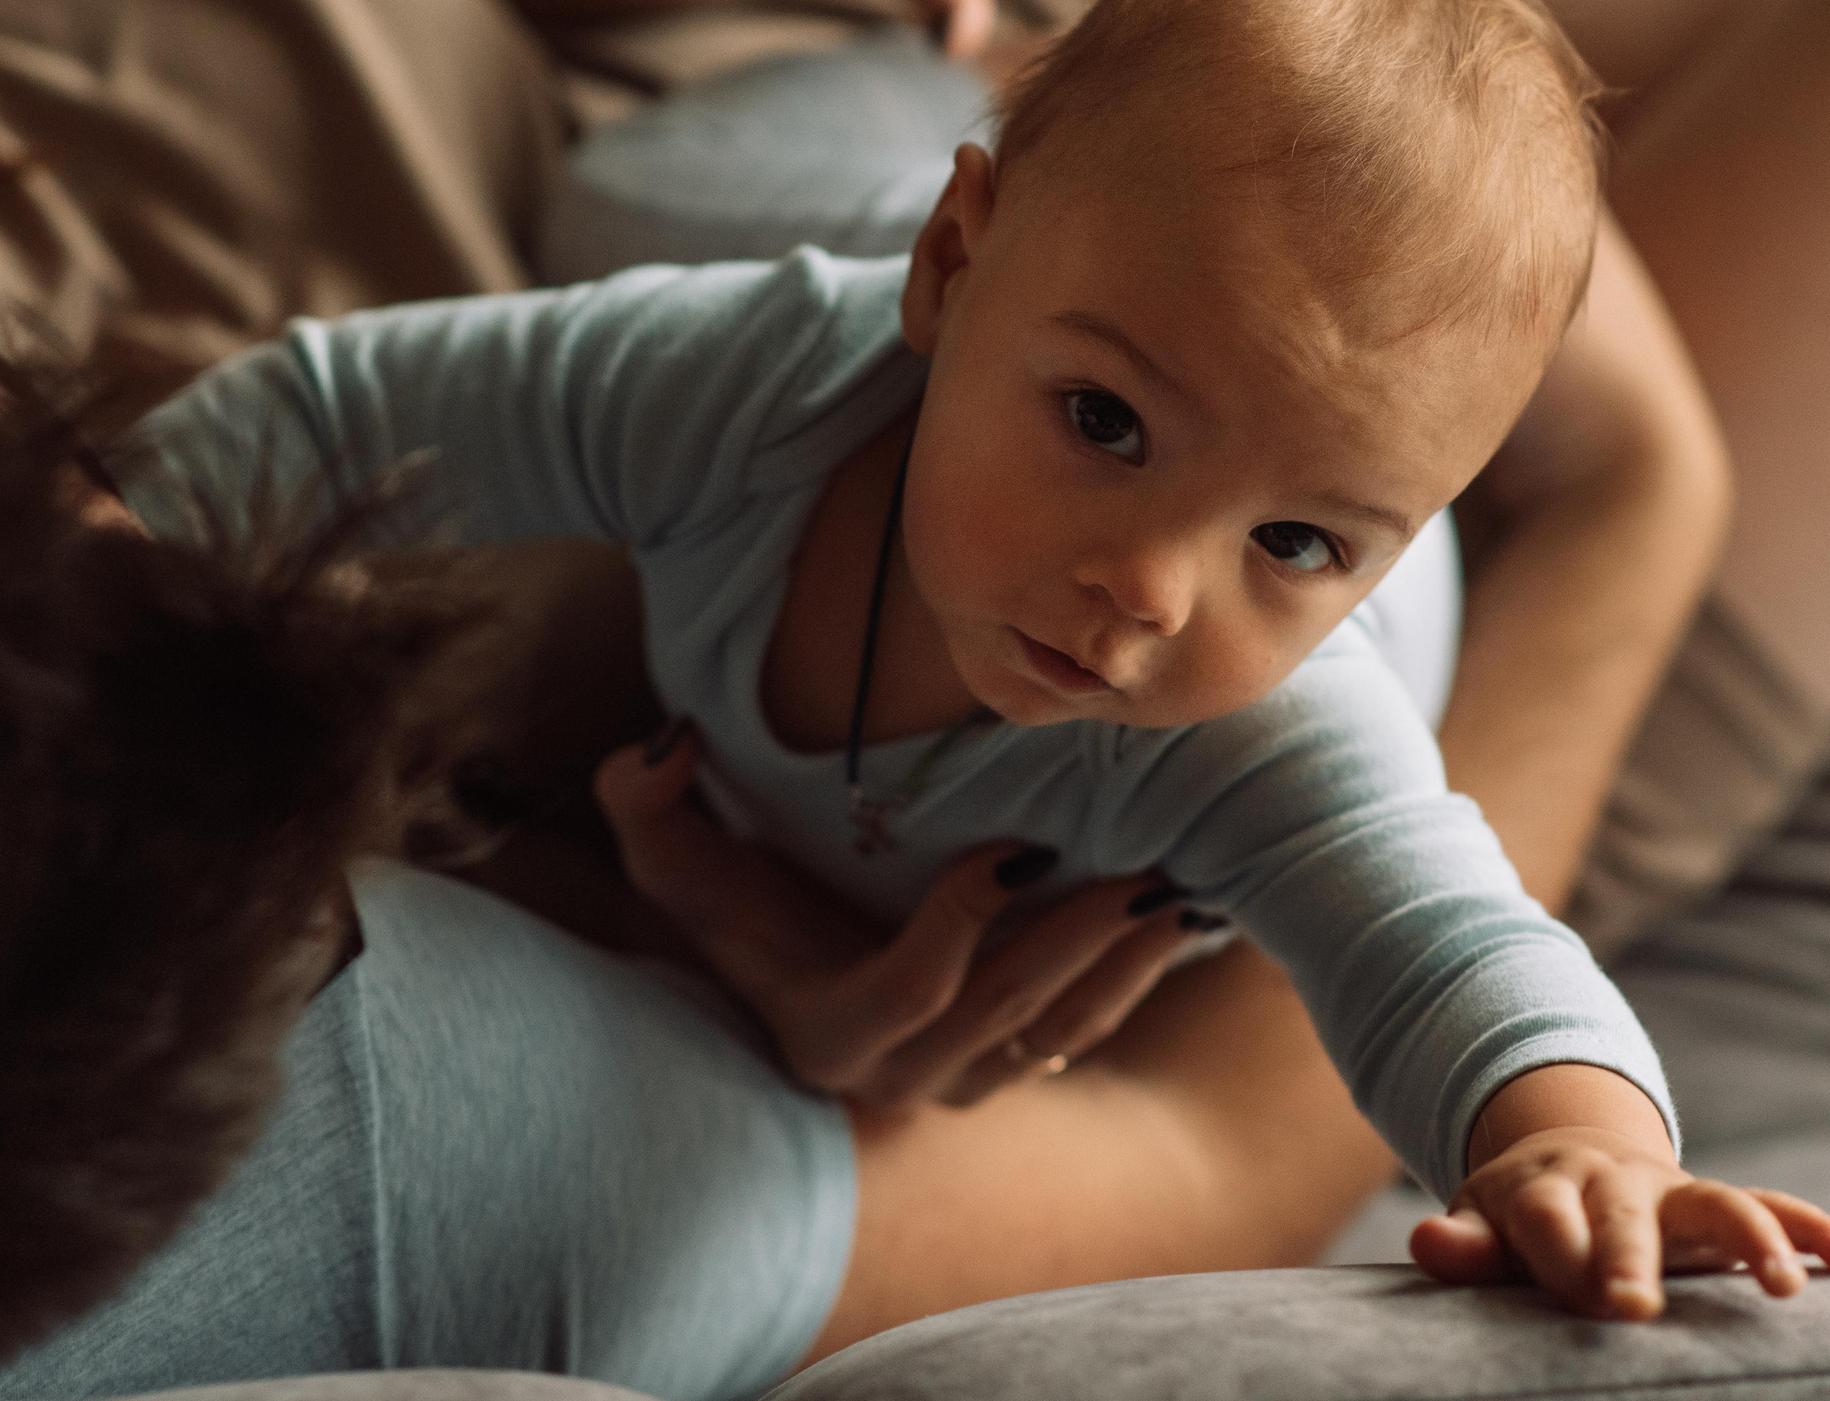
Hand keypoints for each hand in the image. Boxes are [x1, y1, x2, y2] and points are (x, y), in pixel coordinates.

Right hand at [593, 721, 1216, 1107]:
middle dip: (1082, 940)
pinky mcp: (1007, 1070)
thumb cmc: (727, 900)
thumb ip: (643, 800)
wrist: (778, 967)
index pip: (913, 988)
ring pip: (1061, 1031)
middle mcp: (899, 1077)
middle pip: (1008, 1012)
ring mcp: (960, 1083)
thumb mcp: (668, 853)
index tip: (1020, 848)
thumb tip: (663, 745)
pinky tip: (1186, 916)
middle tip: (1147, 867)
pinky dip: (1138, 978)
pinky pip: (1085, 1034)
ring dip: (1126, 964)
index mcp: (827, 1033)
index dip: (966, 924)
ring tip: (1179, 890)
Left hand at [1411, 1127, 1829, 1318]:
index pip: (1547, 1223)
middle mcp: (1611, 1184)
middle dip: (1631, 1258)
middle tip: (1635, 1307)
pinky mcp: (1711, 1206)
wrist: (1566, 1161)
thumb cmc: (1520, 1220)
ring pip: (1717, 1201)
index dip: (1560, 1258)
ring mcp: (1669, 1192)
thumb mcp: (1483, 1225)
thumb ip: (1463, 1245)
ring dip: (1753, 1238)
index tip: (1581, 1302)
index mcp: (1544, 1190)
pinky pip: (1769, 1204)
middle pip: (1624, 1215)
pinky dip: (1808, 1225)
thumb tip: (1424, 1243)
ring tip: (1783, 1288)